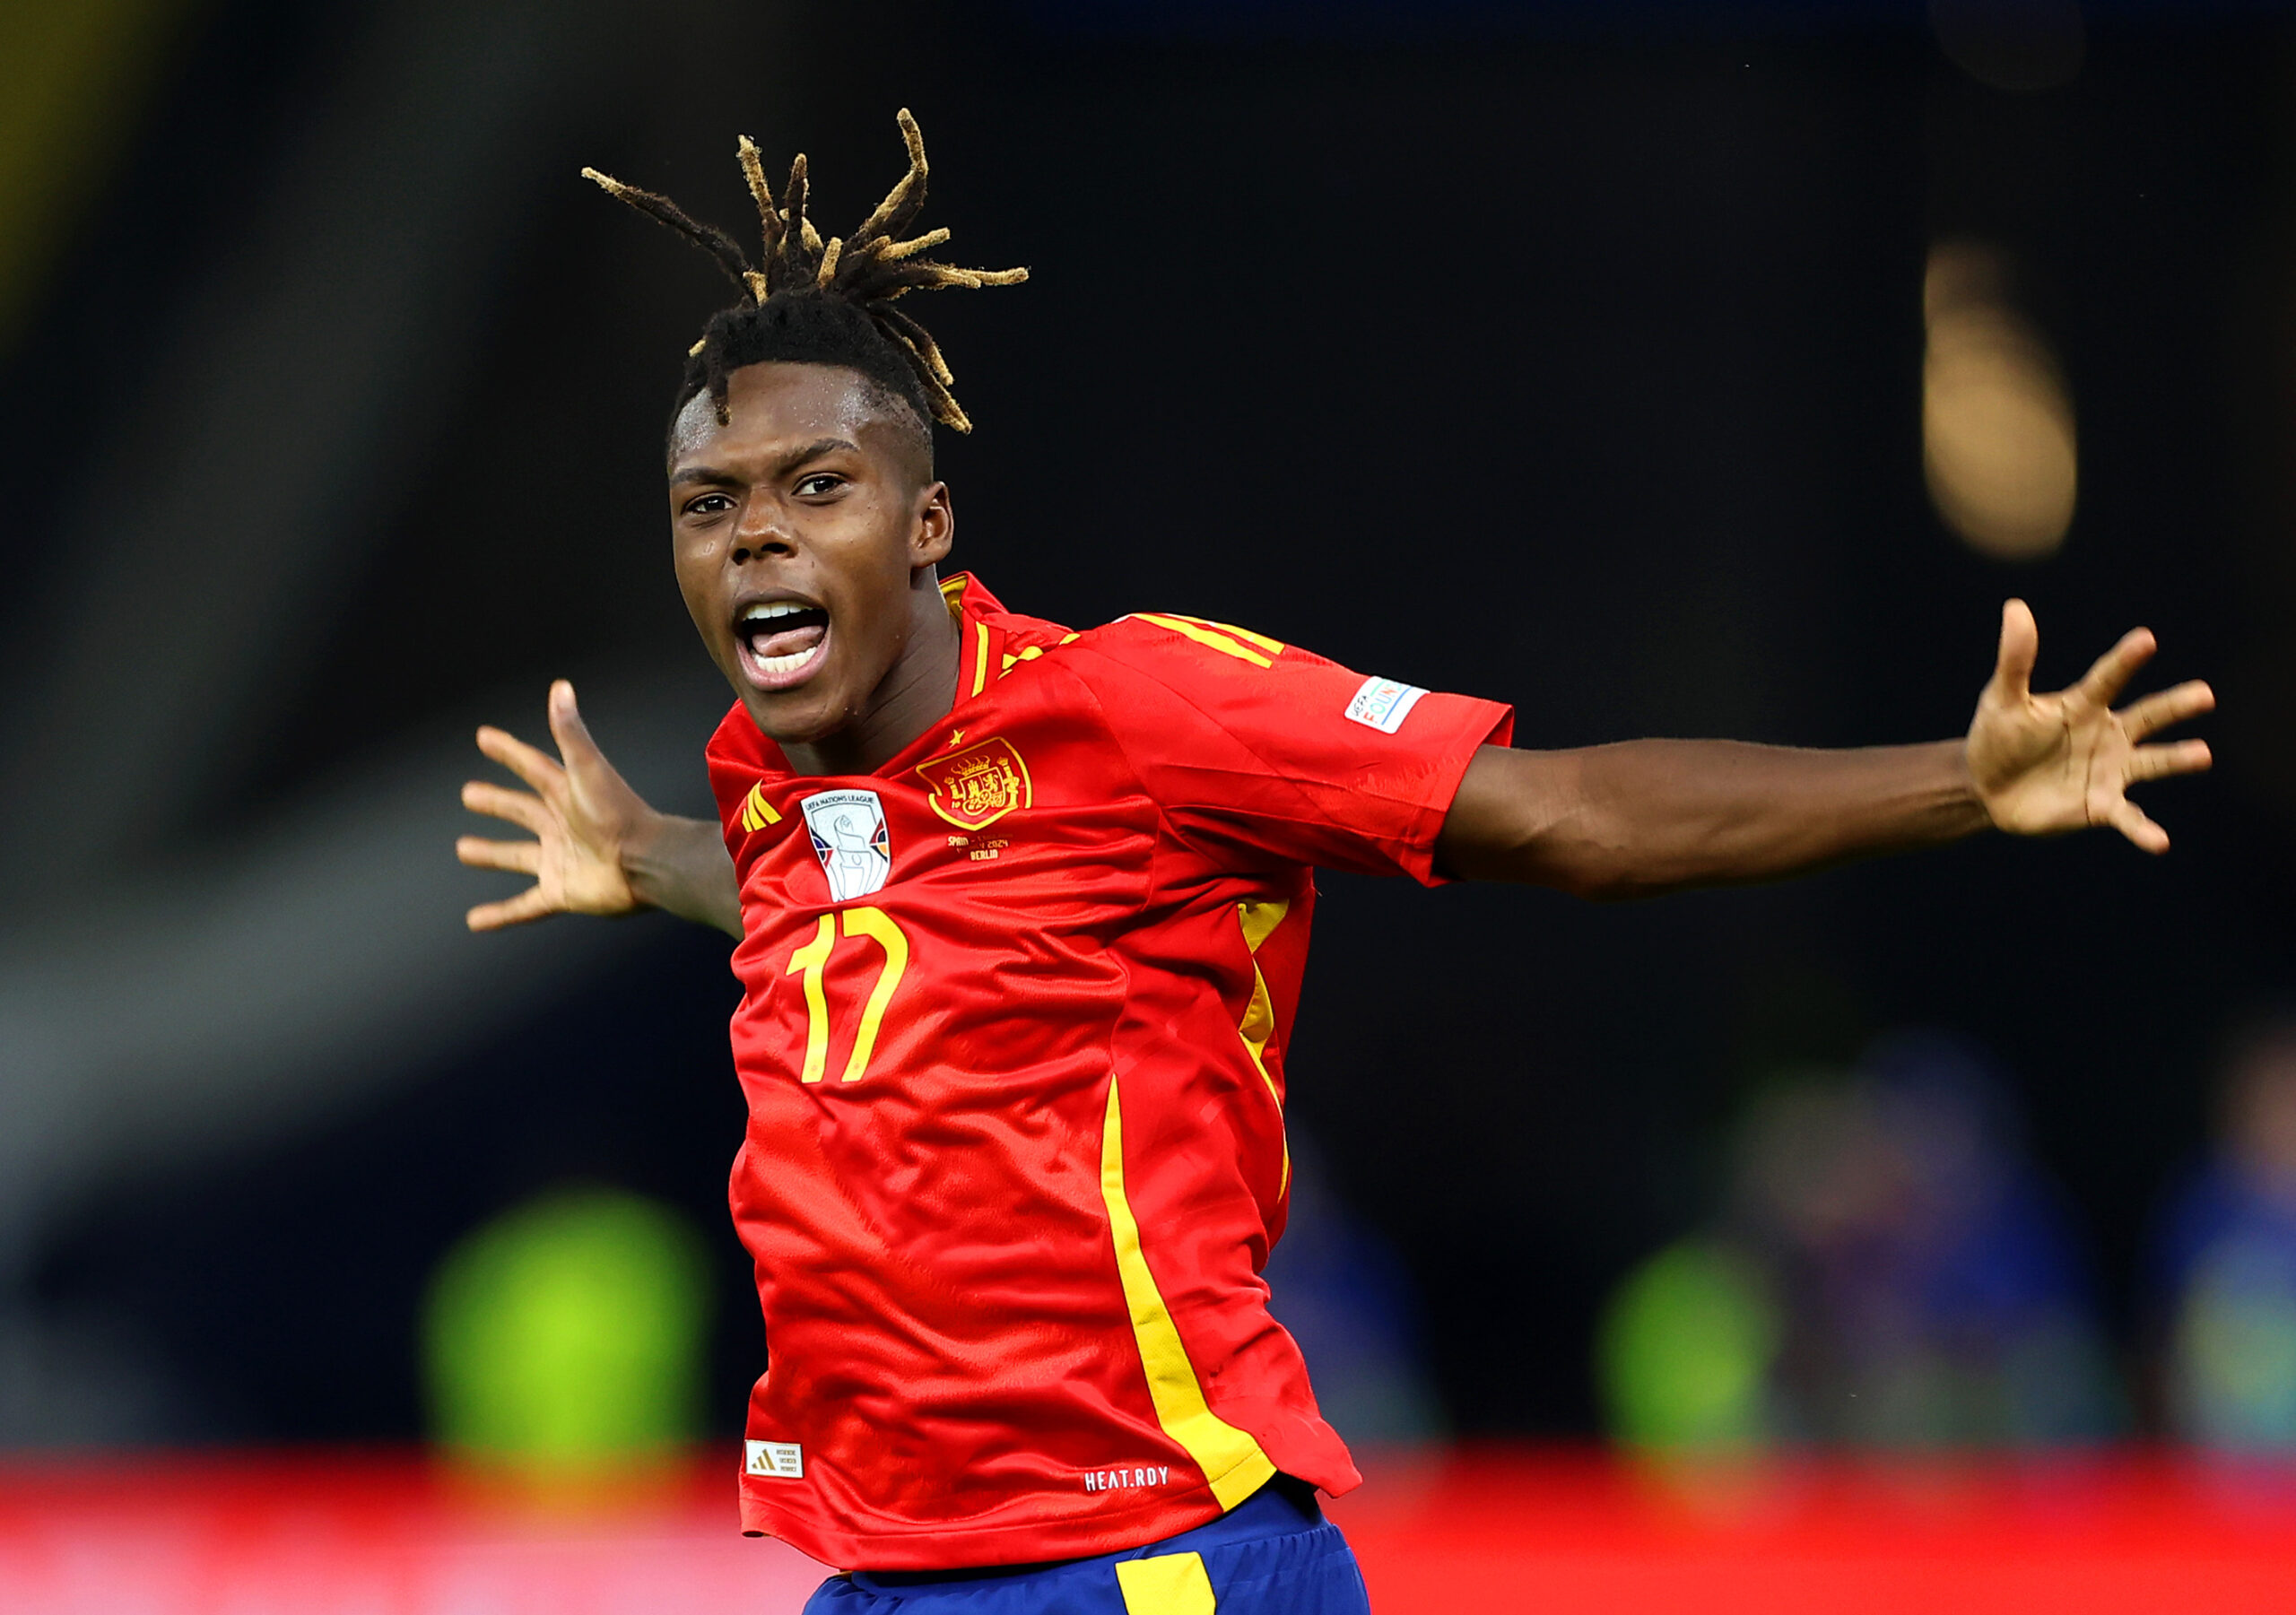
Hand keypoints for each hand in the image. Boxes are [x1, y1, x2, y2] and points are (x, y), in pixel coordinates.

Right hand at [457, 680, 656, 929]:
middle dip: (496, 802)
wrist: (647, 862)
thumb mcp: (588, 769)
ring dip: (492, 853)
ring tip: (464, 848)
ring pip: (517, 856)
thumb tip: (560, 687)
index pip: (531, 766)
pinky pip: (523, 906)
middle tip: (469, 794)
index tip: (484, 737)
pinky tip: (474, 920)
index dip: (508, 752)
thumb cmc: (620, 813)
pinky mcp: (561, 892)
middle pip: (521, 810)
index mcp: (565, 793)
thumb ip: (571, 732)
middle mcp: (560, 825)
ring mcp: (559, 860)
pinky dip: (499, 915)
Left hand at [1966, 599, 2213, 852]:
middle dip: (2175, 706)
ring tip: (2202, 754)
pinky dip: (2144, 830)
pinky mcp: (2102, 805)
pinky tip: (2160, 842)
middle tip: (2203, 694)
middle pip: (2147, 716)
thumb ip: (2015, 660)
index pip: (2107, 678)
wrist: (1986, 788)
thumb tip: (2015, 607)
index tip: (2146, 639)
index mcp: (2084, 705)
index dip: (2125, 660)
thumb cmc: (1998, 737)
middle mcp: (2108, 734)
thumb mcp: (2002, 699)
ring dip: (2177, 759)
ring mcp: (2109, 770)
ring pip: (2152, 762)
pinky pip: (2128, 818)